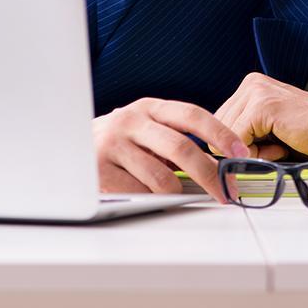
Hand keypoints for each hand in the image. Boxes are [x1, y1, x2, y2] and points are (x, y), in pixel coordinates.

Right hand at [93, 98, 249, 203]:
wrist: (67, 147)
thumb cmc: (118, 143)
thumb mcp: (146, 130)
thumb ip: (176, 138)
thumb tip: (220, 164)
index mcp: (149, 107)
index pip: (192, 115)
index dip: (220, 134)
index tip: (241, 154)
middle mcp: (130, 120)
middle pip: (181, 147)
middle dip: (210, 174)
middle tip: (226, 192)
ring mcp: (113, 144)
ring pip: (161, 178)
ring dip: (175, 193)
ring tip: (171, 194)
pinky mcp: (100, 170)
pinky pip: (140, 194)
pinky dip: (150, 200)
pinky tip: (143, 194)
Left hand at [215, 73, 307, 162]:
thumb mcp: (271, 133)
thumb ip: (245, 135)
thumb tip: (216, 153)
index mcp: (252, 87)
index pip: (220, 124)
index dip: (238, 146)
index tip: (265, 149)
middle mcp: (251, 83)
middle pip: (218, 130)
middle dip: (243, 148)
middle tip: (277, 149)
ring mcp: (256, 91)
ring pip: (226, 137)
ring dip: (251, 152)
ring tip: (281, 146)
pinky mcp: (263, 106)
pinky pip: (237, 141)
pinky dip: (256, 154)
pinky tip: (282, 148)